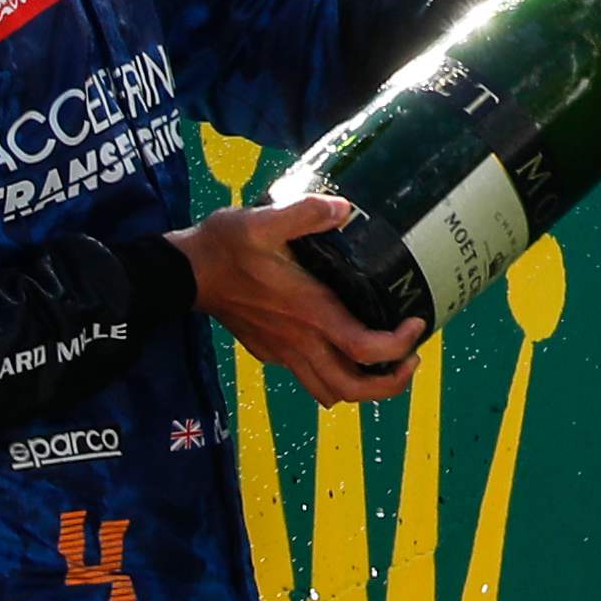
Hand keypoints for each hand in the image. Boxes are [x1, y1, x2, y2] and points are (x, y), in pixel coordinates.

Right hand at [171, 196, 426, 404]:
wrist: (184, 273)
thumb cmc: (226, 247)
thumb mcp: (264, 220)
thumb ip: (305, 213)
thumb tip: (343, 208)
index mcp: (310, 313)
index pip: (364, 349)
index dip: (398, 346)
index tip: (417, 324)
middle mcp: (300, 342)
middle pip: (353, 389)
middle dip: (390, 383)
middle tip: (411, 358)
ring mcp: (284, 353)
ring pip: (331, 392)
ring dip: (364, 386)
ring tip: (386, 360)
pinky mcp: (271, 352)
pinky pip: (311, 378)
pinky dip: (337, 374)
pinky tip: (345, 347)